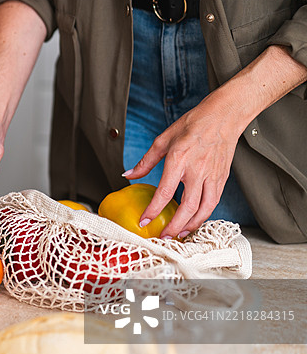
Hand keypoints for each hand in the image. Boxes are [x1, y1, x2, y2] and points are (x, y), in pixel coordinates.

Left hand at [123, 94, 241, 238]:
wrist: (225, 115)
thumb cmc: (194, 124)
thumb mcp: (164, 139)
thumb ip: (146, 161)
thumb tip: (128, 175)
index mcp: (180, 158)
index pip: (165, 191)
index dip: (154, 209)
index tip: (144, 221)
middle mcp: (198, 169)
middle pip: (188, 206)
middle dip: (175, 225)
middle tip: (163, 237)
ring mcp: (213, 175)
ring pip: (204, 208)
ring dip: (191, 225)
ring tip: (178, 234)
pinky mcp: (222, 178)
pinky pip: (213, 202)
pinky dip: (204, 215)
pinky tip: (193, 221)